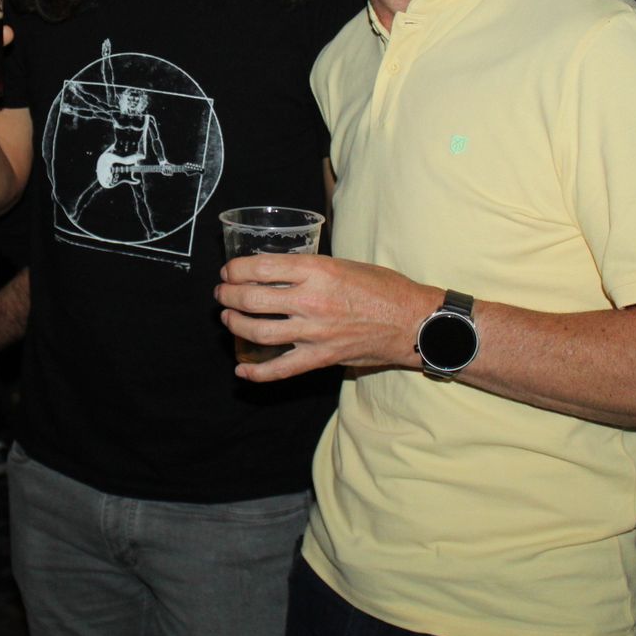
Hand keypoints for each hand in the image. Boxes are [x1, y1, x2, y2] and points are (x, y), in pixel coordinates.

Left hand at [214, 254, 438, 381]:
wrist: (413, 321)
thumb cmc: (383, 287)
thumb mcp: (343, 263)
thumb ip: (308, 267)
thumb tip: (274, 268)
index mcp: (317, 270)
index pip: (260, 267)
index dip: (235, 270)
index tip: (228, 272)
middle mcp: (312, 300)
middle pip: (252, 299)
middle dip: (228, 296)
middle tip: (222, 294)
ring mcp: (315, 332)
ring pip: (258, 332)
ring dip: (235, 325)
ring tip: (227, 319)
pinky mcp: (321, 358)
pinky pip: (281, 369)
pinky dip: (257, 372)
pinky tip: (241, 370)